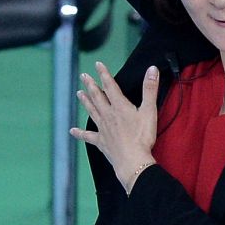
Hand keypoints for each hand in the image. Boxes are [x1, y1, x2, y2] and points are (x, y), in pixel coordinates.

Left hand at [71, 62, 158, 192]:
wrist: (132, 160)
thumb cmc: (142, 137)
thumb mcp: (149, 111)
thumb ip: (150, 89)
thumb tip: (152, 69)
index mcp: (119, 106)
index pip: (110, 86)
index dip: (104, 74)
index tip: (97, 64)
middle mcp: (108, 115)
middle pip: (97, 97)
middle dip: (90, 85)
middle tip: (83, 76)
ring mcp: (103, 129)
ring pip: (92, 112)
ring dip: (85, 102)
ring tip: (78, 93)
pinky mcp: (101, 142)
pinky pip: (88, 136)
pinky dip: (80, 133)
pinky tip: (72, 131)